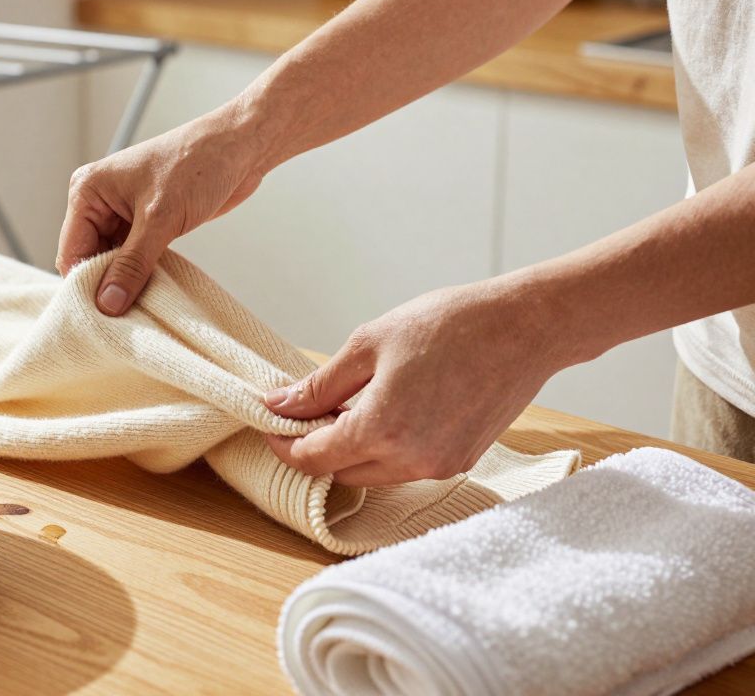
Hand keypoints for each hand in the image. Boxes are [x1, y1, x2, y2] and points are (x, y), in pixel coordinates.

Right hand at [56, 103, 264, 314]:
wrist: (239, 148)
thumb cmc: (198, 164)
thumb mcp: (160, 219)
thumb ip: (132, 264)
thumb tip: (108, 303)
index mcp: (88, 191)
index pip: (71, 251)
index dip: (86, 284)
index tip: (105, 314)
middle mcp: (99, 202)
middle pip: (89, 259)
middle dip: (106, 285)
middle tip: (126, 316)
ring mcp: (122, 213)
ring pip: (112, 262)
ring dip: (126, 283)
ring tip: (142, 305)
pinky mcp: (145, 223)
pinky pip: (133, 259)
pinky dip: (141, 276)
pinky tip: (153, 291)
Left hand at [263, 280, 572, 486]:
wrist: (526, 328)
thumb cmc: (451, 325)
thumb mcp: (370, 344)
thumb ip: (320, 384)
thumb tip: (279, 405)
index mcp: (381, 429)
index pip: (312, 457)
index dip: (284, 444)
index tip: (273, 422)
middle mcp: (410, 460)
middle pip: (340, 471)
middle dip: (318, 445)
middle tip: (310, 407)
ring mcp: (438, 466)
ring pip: (373, 473)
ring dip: (353, 448)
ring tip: (352, 402)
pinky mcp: (460, 461)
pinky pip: (406, 466)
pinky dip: (387, 447)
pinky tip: (390, 408)